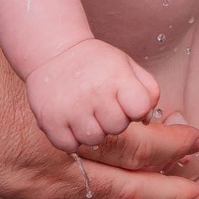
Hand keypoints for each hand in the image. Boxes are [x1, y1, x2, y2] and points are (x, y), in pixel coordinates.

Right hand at [24, 38, 164, 151]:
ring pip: (93, 140)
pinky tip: (71, 121)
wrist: (55, 53)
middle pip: (117, 128)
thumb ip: (148, 90)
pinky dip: (71, 138)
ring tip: (86, 112)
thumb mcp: (128, 65)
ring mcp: (70, 108)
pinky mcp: (50, 121)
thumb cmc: (97, 63)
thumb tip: (146, 119)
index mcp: (116, 77)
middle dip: (113, 120)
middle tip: (102, 105)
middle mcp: (93, 93)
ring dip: (93, 130)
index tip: (124, 100)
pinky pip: (69, 146)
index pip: (140, 109)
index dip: (135, 109)